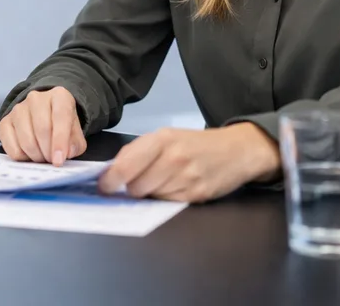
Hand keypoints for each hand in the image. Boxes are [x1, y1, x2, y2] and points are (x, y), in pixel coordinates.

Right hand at [0, 87, 87, 165]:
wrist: (45, 116)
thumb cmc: (62, 126)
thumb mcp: (75, 133)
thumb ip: (75, 144)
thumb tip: (66, 153)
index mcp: (59, 96)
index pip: (61, 117)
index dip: (60, 141)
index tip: (59, 160)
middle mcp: (36, 98)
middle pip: (41, 129)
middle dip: (48, 152)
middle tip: (52, 161)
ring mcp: (18, 109)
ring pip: (26, 140)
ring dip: (36, 156)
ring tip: (43, 157)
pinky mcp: (5, 121)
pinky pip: (11, 147)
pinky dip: (22, 157)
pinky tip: (29, 154)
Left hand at [98, 123, 280, 202]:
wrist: (236, 150)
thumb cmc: (195, 143)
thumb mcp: (166, 136)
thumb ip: (139, 151)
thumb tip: (112, 170)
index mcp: (161, 139)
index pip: (126, 166)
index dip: (110, 180)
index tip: (104, 186)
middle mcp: (173, 158)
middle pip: (135, 186)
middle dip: (132, 187)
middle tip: (140, 181)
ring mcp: (186, 178)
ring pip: (150, 197)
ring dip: (150, 193)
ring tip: (163, 180)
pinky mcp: (196, 195)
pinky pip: (167, 204)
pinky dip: (166, 198)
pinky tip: (176, 186)